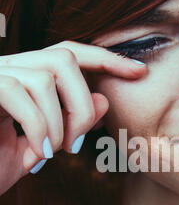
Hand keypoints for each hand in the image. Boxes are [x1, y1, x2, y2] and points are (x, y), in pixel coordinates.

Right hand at [0, 40, 146, 195]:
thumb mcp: (41, 147)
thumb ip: (70, 124)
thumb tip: (104, 99)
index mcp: (26, 79)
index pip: (70, 53)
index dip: (105, 59)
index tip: (139, 71)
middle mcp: (7, 68)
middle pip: (63, 59)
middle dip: (81, 103)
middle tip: (75, 144)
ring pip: (44, 76)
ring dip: (59, 121)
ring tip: (54, 152)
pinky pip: (19, 93)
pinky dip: (37, 126)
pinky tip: (38, 151)